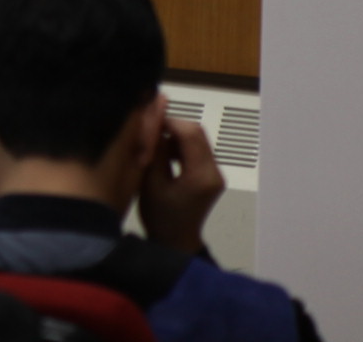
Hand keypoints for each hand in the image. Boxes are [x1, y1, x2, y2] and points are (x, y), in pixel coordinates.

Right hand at [137, 116, 223, 253]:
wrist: (176, 241)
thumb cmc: (161, 217)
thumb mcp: (150, 182)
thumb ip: (155, 151)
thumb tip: (153, 124)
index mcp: (202, 176)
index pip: (190, 133)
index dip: (168, 121)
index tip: (147, 122)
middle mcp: (214, 172)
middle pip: (196, 133)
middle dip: (171, 127)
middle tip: (148, 132)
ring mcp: (215, 173)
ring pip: (196, 139)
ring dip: (174, 136)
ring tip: (154, 145)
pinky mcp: (210, 175)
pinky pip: (196, 149)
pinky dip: (179, 145)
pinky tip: (165, 155)